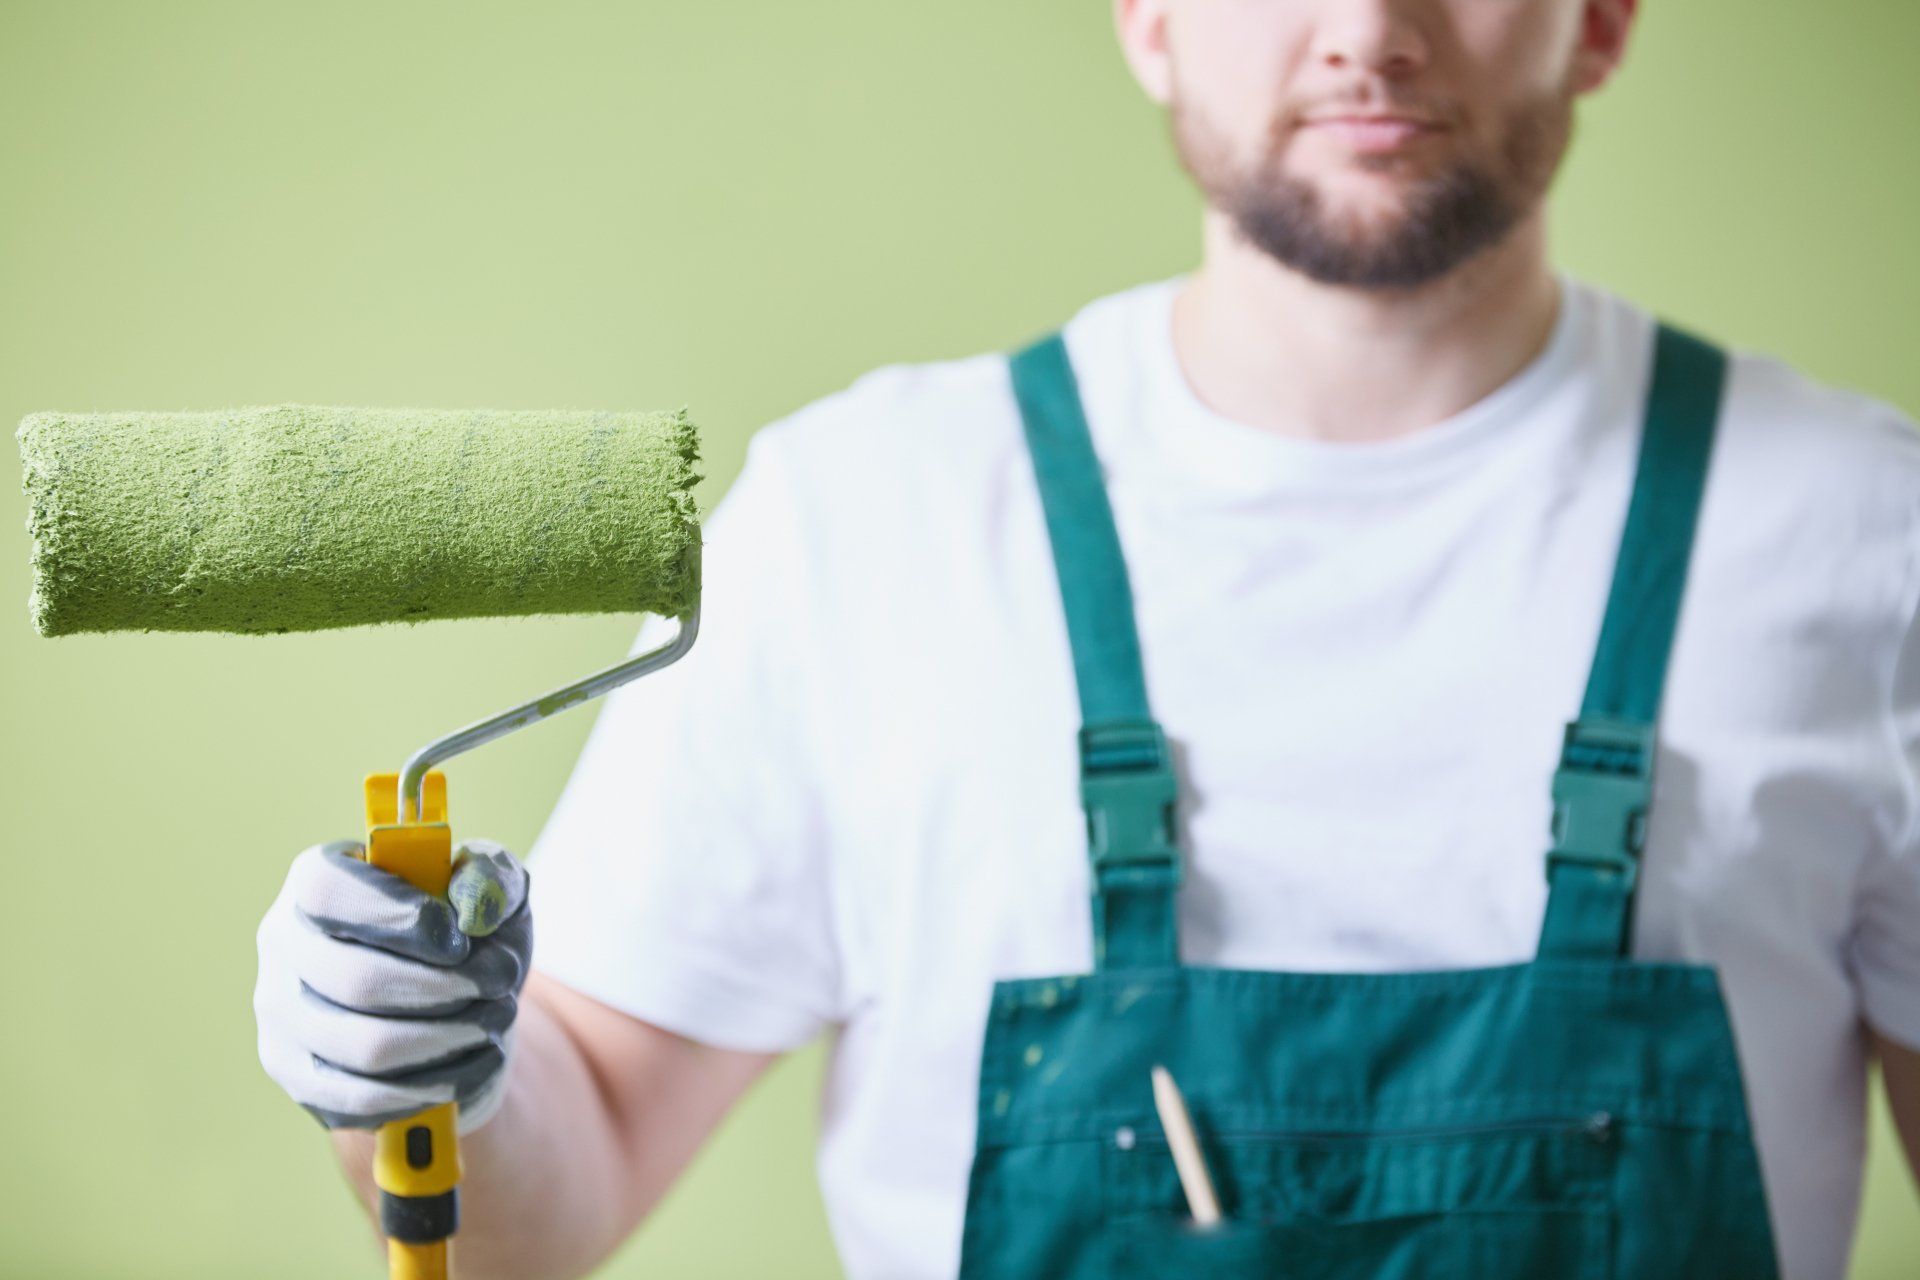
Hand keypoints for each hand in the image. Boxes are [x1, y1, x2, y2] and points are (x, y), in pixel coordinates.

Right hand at [254, 838, 531, 1133]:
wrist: (450, 1005)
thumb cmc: (464, 934)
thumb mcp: (492, 891)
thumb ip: (492, 877)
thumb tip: (476, 906)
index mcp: (316, 879)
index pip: (328, 891)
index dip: (398, 916)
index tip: (459, 938)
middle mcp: (283, 943)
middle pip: (355, 979)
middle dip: (447, 988)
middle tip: (501, 983)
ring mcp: (282, 1015)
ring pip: (366, 1046)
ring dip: (450, 1037)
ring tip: (495, 1019)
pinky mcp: (299, 1076)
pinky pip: (366, 1097)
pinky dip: (436, 1083)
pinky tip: (476, 1060)